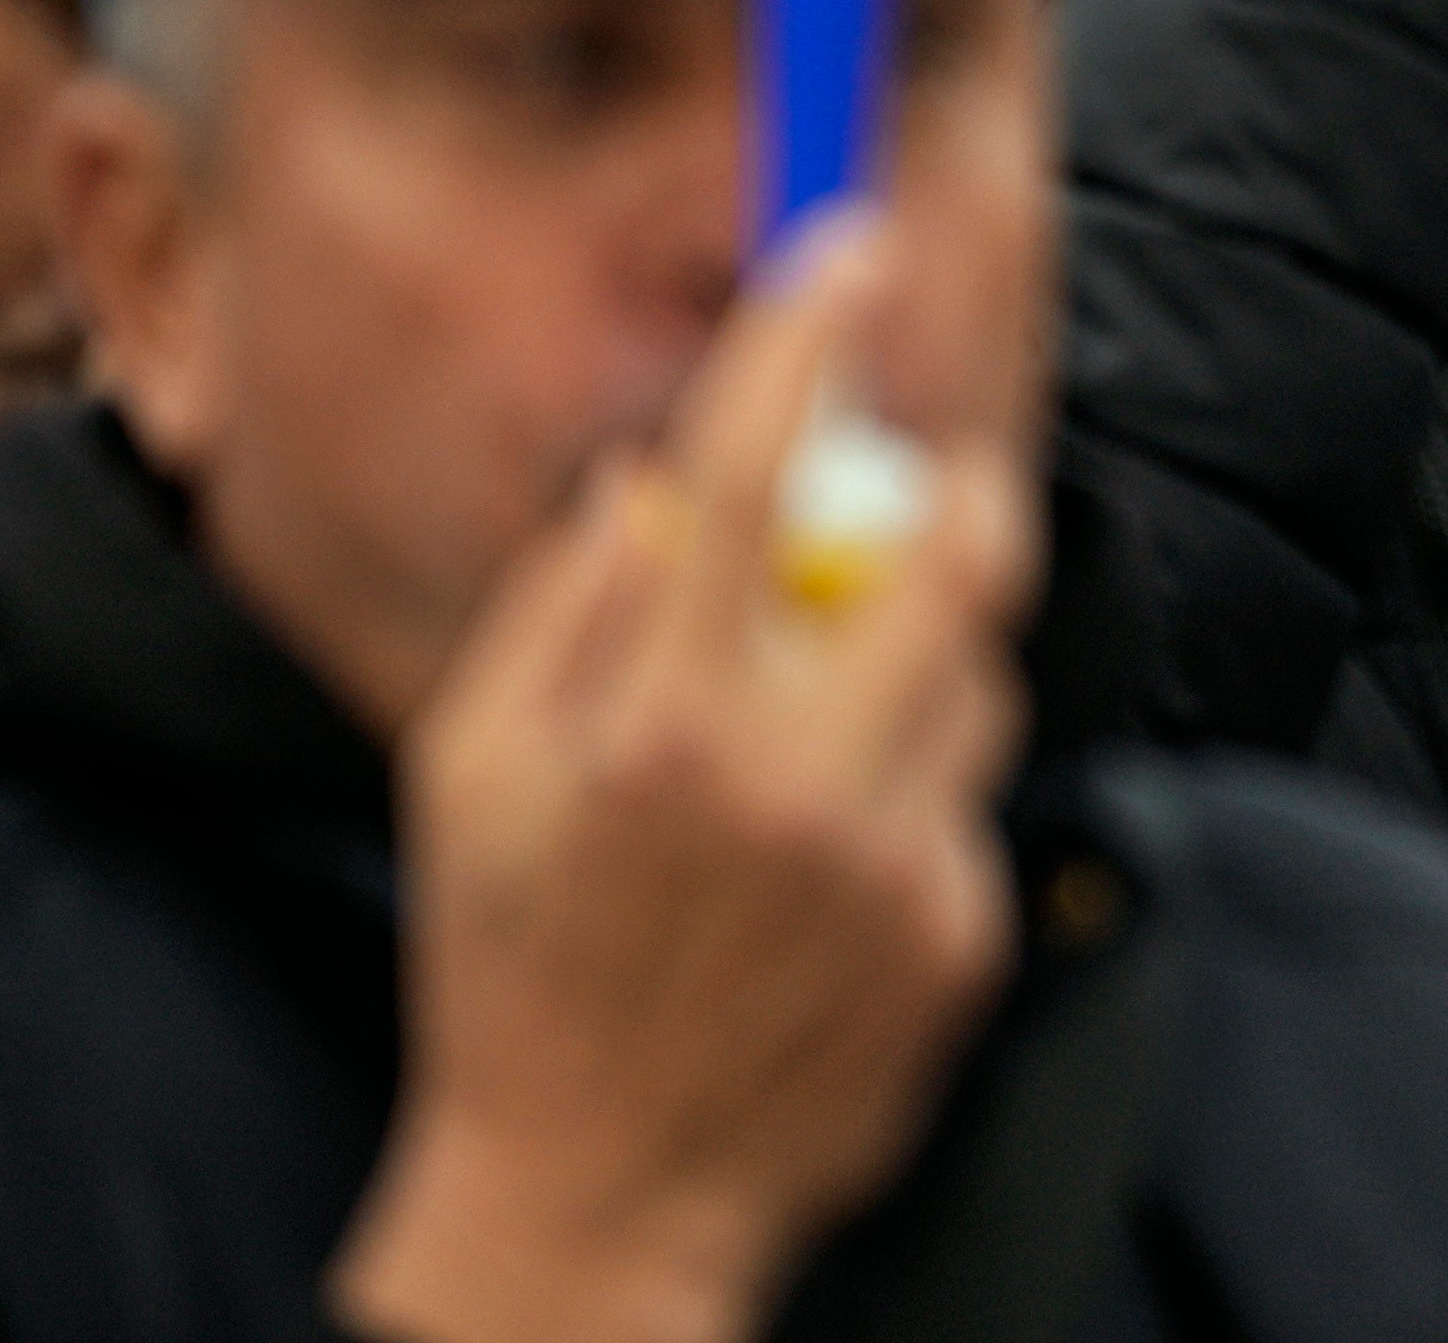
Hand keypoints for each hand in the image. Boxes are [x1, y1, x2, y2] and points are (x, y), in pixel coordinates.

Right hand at [330, 236, 1036, 1342]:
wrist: (598, 1201)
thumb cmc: (512, 970)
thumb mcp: (471, 775)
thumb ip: (565, 606)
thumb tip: (658, 477)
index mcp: (659, 724)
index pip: (753, 472)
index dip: (810, 333)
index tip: (850, 245)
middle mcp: (794, 779)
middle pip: (962, 553)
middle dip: (955, 496)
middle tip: (917, 499)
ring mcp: (893, 860)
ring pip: (976, 679)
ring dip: (920, 670)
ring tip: (816, 744)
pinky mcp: (958, 929)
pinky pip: (968, 800)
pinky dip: (914, 799)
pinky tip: (829, 869)